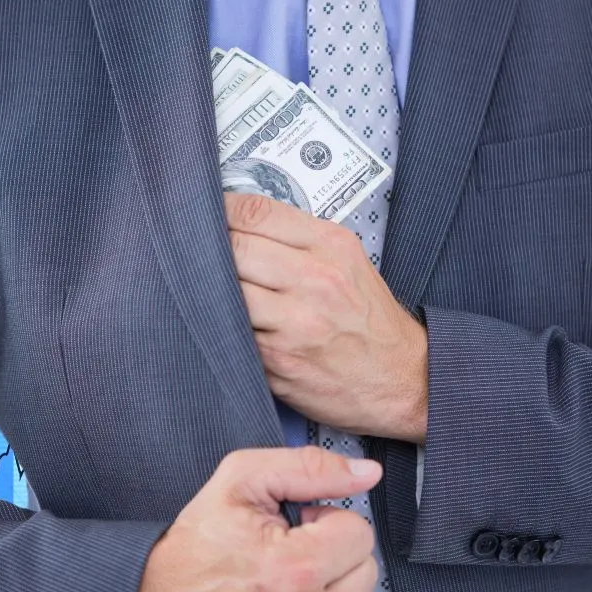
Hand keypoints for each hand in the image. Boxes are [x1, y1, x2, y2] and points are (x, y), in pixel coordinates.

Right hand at [128, 447, 382, 591]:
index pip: (359, 533)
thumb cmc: (199, 542)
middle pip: (366, 571)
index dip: (324, 521)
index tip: (295, 528)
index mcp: (297, 569)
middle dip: (334, 555)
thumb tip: (368, 472)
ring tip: (294, 586)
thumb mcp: (241, 481)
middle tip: (290, 554)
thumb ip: (309, 468)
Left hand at [224, 192, 428, 442]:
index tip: (203, 214)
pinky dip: (216, 324)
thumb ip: (299, 240)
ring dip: (204, 290)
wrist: (402, 380)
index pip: (256, 213)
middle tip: (190, 252)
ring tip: (199, 288)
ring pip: (224, 292)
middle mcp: (314, 281)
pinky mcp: (276, 361)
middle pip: (233, 248)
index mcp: (330, 247)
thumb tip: (239, 225)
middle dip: (203, 249)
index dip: (218, 210)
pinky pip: (228, 333)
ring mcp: (293, 323)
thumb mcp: (348, 262)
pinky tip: (214, 321)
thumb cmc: (369, 322)